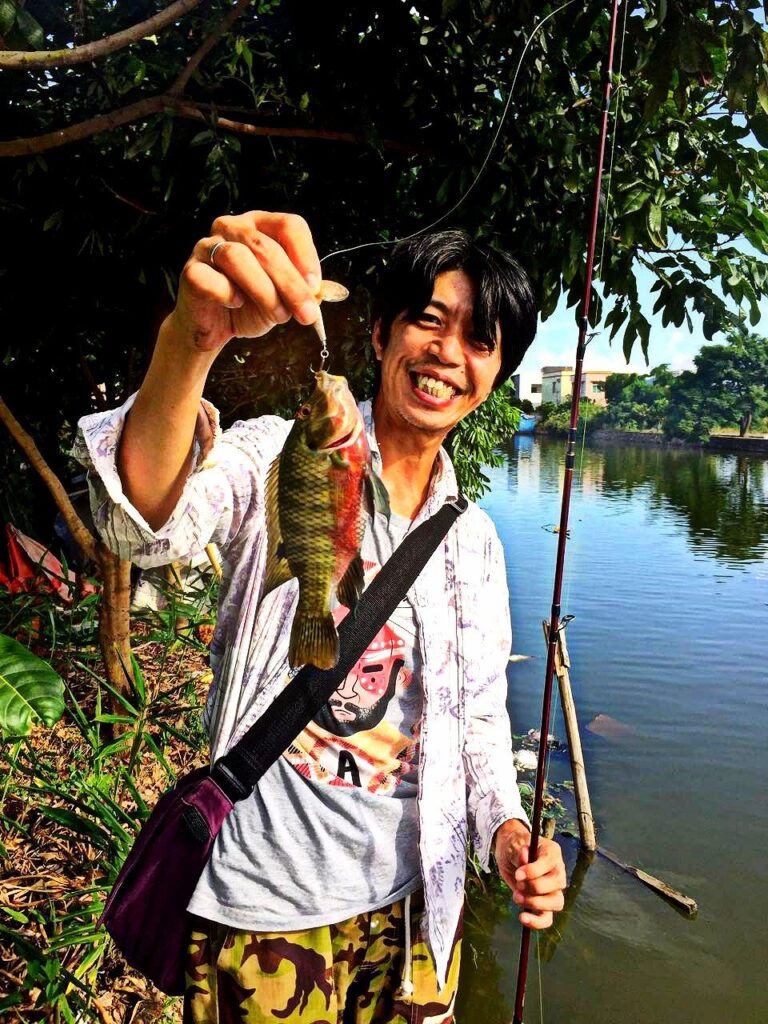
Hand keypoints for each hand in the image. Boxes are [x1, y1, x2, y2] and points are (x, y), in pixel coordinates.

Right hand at [170, 210, 322, 354]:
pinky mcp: (191, 270)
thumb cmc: (250, 305)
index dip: (306, 254)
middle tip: (307, 313)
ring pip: (238, 258)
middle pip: (266, 246)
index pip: (289, 225)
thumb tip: (319, 292)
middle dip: (291, 284)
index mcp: (260, 225)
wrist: (215, 327)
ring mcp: (207, 246)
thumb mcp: (284, 297)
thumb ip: (302, 290)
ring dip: (265, 292)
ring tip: (278, 316)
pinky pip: (211, 279)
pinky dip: (229, 295)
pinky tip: (236, 304)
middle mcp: (232, 227)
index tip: (316, 286)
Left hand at [494, 820, 565, 929]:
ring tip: (517, 897)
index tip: (518, 874)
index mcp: (552, 852)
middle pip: (557, 884)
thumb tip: (525, 857)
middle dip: (534, 887)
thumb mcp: (514, 844)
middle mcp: (558, 871)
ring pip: (556, 902)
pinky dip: (537, 922)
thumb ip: (520, 852)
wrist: (510, 854)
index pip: (550, 863)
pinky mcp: (544, 904)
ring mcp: (554, 889)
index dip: (534, 871)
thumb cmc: (514, 846)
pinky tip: (523, 917)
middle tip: (518, 884)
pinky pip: (547, 918)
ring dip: (535, 903)